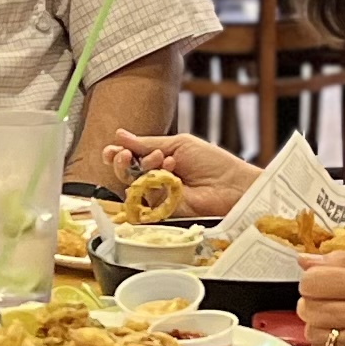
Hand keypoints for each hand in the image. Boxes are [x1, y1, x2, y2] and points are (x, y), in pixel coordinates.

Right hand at [94, 131, 259, 218]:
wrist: (231, 185)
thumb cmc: (213, 163)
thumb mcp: (178, 144)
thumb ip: (147, 143)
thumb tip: (120, 136)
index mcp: (159, 159)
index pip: (130, 158)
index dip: (117, 153)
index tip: (113, 149)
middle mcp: (155, 178)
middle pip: (125, 173)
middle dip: (121, 161)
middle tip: (126, 155)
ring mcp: (158, 195)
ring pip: (132, 184)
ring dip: (142, 167)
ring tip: (160, 158)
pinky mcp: (162, 210)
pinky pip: (146, 196)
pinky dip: (154, 180)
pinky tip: (169, 169)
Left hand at [292, 253, 344, 345]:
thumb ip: (340, 260)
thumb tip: (303, 260)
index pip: (311, 281)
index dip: (312, 280)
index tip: (323, 283)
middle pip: (306, 308)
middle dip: (313, 303)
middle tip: (331, 302)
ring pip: (311, 333)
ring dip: (320, 326)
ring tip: (341, 321)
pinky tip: (341, 339)